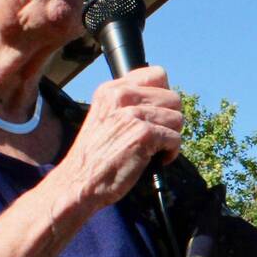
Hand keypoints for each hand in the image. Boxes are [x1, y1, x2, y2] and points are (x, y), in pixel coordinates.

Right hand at [57, 65, 182, 210]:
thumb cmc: (96, 156)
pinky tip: (155, 160)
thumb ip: (127, 104)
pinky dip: (171, 153)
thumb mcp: (105, 117)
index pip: (157, 74)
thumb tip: (163, 100)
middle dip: (169, 120)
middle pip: (173, 98)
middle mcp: (121, 96)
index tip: (155, 115)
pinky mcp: (144, 134)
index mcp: (111, 89)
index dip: (163, 97)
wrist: (78, 181)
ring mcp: (133, 114)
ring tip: (152, 149)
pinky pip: (176, 139)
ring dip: (170, 137)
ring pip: (177, 119)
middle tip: (154, 137)